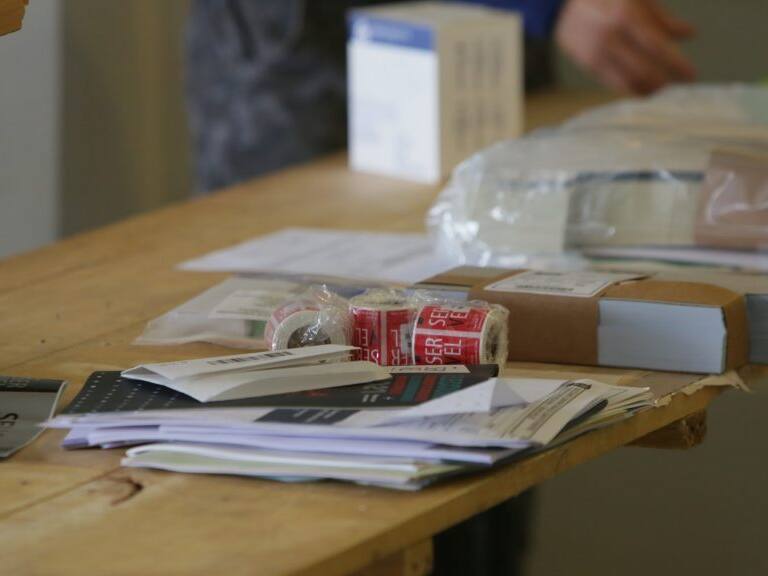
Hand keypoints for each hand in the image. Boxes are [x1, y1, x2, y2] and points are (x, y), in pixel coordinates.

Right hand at [555, 0, 695, 94]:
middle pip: (644, 70)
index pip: (657, 47)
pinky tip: (643, 88)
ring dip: (648, 89)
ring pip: (628, 82)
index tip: (691, 75)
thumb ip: (662, 18)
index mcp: (625, 16)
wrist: (559, 4)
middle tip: (679, 86)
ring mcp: (597, 54)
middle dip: (664, 82)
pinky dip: (631, 88)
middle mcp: (611, 38)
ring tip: (662, 90)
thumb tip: (689, 35)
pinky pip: (614, 83)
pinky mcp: (588, 65)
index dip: (676, 63)